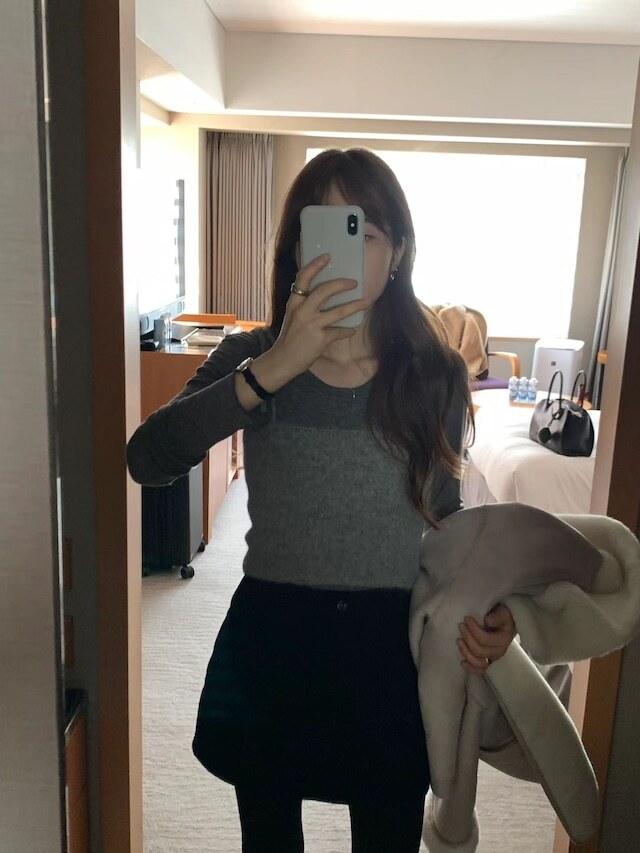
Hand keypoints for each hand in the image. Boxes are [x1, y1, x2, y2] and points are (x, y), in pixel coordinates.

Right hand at [269, 253, 370, 377]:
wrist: (283, 360)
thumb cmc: (290, 337)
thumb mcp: (293, 316)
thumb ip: (305, 304)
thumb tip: (325, 292)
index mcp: (294, 303)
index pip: (303, 279)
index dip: (315, 266)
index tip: (327, 256)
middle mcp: (302, 311)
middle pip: (324, 291)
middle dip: (342, 284)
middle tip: (354, 283)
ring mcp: (312, 325)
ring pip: (338, 312)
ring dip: (354, 306)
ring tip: (365, 302)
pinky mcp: (320, 339)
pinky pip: (339, 332)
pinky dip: (347, 331)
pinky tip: (351, 329)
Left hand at [457, 605, 516, 674]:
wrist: (507, 623)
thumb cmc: (502, 617)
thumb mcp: (502, 613)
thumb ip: (497, 616)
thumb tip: (487, 620)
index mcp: (503, 640)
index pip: (484, 639)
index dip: (473, 629)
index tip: (466, 618)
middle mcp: (499, 652)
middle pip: (479, 651)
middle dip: (468, 638)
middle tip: (461, 626)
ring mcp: (493, 658)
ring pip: (479, 663)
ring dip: (466, 652)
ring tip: (459, 640)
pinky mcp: (488, 661)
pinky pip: (480, 670)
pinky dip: (470, 668)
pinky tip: (462, 662)